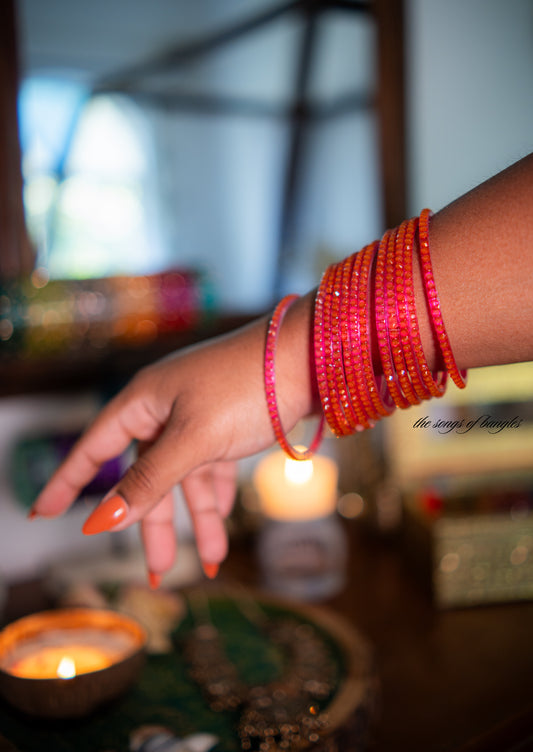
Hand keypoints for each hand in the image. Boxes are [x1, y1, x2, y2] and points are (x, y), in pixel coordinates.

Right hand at [30, 294, 315, 579]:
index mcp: (145, 402)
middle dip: (155, 523)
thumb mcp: (194, 439)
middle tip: (159, 570)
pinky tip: (225, 519)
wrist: (307, 357)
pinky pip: (213, 468)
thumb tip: (101, 520)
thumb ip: (149, 480)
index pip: (96, 448)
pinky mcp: (230, 423)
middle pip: (147, 475)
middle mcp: (166, 408)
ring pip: (185, 477)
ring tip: (211, 561)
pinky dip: (219, 496)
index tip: (42, 512)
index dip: (69, 482)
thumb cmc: (246, 386)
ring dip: (199, 519)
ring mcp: (199, 416)